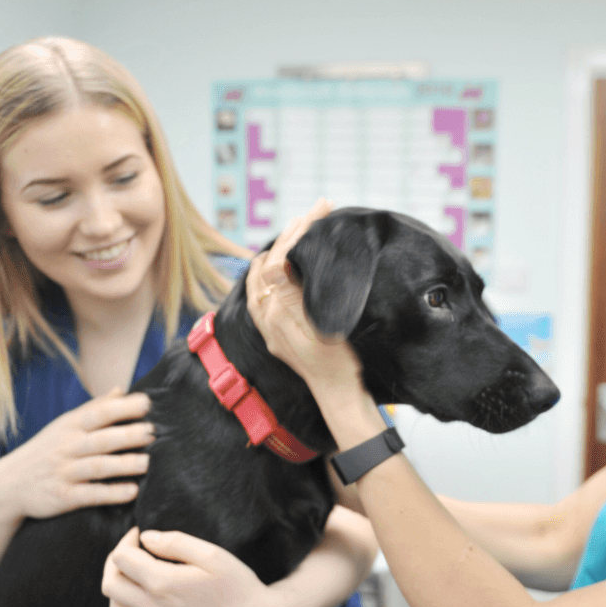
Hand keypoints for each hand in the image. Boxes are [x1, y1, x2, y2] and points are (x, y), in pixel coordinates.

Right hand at [0, 387, 153, 521]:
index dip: (123, 408)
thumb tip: (122, 389)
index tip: (147, 403)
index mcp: (70, 426)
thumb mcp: (64, 425)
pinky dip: (110, 493)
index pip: (99, 413)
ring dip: (123, 465)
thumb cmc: (46, 451)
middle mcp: (67, 447)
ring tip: (147, 463)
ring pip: (97, 466)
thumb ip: (94, 408)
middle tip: (153, 432)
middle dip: (127, 435)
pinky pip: (89, 495)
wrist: (7, 485)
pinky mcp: (62, 497)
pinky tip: (131, 492)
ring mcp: (64, 472)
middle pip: (101, 439)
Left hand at [102, 527, 282, 606]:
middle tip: (134, 550)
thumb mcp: (212, 554)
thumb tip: (146, 537)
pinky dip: (129, 605)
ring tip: (138, 572)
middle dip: (115, 561)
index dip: (127, 540)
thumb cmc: (237, 585)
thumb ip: (175, 542)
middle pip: (109, 584)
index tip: (141, 534)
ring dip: (119, 585)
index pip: (121, 559)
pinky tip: (147, 593)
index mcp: (163, 584)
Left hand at [246, 199, 364, 391]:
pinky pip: (267, 291)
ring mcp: (272, 327)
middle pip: (269, 263)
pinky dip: (277, 268)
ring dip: (282, 248)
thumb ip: (291, 296)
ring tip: (304, 228)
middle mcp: (268, 319)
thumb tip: (272, 264)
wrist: (340, 396)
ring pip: (265, 275)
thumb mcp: (319, 327)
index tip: (320, 211)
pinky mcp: (280, 333)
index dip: (298, 232)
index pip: (278, 259)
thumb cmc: (337, 365)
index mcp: (275, 314)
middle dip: (293, 233)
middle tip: (318, 210)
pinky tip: (290, 264)